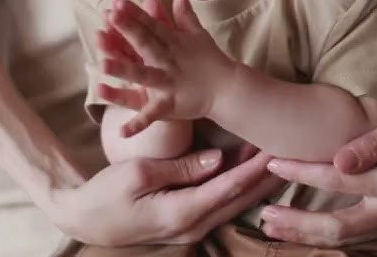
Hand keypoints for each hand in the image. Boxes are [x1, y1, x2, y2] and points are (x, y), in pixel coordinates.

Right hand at [45, 147, 282, 245]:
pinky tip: (249, 169)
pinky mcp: (185, 221)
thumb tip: (216, 159)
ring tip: (281, 157)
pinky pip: (220, 203)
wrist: (83, 218)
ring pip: (233, 202)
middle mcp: (193, 226)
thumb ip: (181, 168)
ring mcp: (190, 227)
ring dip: (257, 180)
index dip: (256, 168)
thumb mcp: (138, 174)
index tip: (277, 148)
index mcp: (182, 213)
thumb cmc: (106, 194)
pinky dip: (238, 186)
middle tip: (293, 151)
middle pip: (240, 198)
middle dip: (268, 175)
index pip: (230, 188)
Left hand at [96, 0, 235, 136]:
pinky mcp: (170, 105)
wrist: (228, 88)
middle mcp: (168, 60)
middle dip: (128, 31)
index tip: (117, 1)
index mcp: (173, 42)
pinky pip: (152, 114)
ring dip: (125, 71)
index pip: (151, 24)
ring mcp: (168, 83)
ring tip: (102, 65)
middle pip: (145, 43)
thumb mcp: (197, 33)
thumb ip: (184, 13)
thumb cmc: (210, 60)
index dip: (134, 13)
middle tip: (109, 18)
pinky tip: (122, 131)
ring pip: (144, 75)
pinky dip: (138, 124)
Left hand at [257, 101, 376, 245]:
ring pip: (343, 238)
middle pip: (338, 228)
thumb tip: (339, 160)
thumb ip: (375, 142)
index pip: (339, 180)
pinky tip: (300, 227)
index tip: (274, 161)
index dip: (303, 171)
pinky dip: (323, 234)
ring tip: (272, 226)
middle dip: (297, 224)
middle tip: (263, 216)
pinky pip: (352, 236)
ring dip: (305, 234)